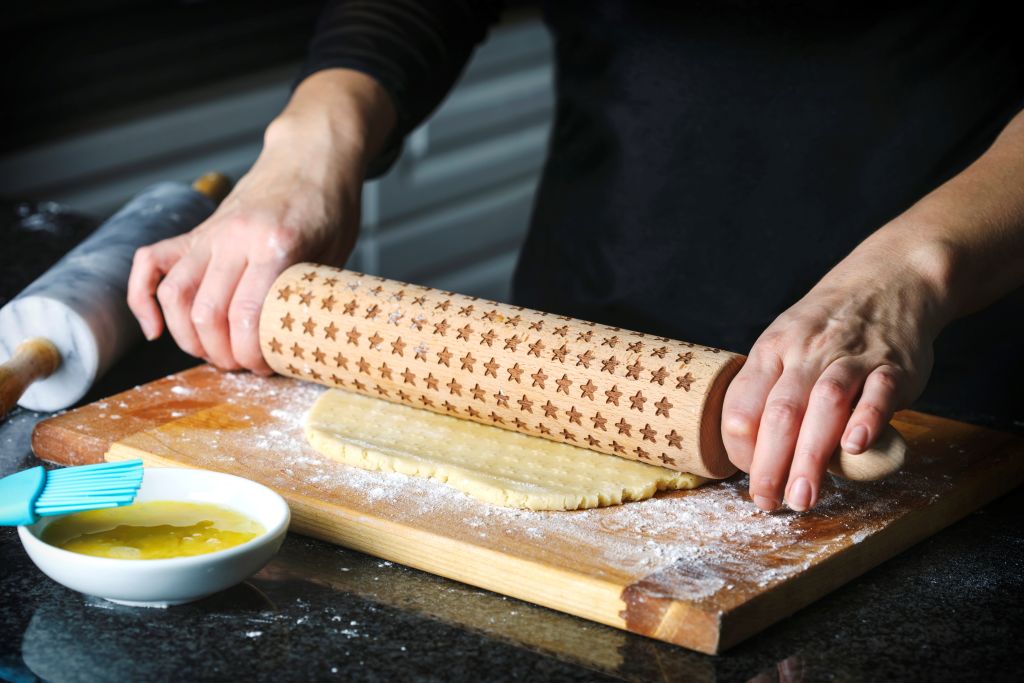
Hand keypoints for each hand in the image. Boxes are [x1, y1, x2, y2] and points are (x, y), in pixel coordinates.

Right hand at [127, 69, 393, 373]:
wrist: (311, 156)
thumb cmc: (330, 206)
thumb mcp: (337, 253)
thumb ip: (312, 294)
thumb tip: (298, 345)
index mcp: (277, 243)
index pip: (248, 313)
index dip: (250, 352)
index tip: (264, 367)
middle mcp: (235, 237)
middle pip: (207, 311)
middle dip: (222, 353)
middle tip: (243, 366)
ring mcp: (210, 232)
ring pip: (175, 295)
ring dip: (188, 337)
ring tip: (214, 354)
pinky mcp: (196, 231)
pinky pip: (151, 263)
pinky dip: (143, 299)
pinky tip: (157, 329)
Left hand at [720, 237, 951, 511]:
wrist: (888, 281)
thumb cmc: (826, 329)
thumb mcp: (785, 346)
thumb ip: (772, 393)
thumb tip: (758, 456)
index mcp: (771, 352)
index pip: (742, 406)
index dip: (740, 449)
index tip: (751, 479)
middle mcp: (805, 354)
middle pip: (780, 412)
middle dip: (770, 464)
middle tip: (768, 503)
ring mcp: (850, 358)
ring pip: (824, 405)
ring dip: (811, 456)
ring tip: (804, 497)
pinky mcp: (893, 365)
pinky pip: (877, 391)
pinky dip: (866, 418)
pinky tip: (854, 448)